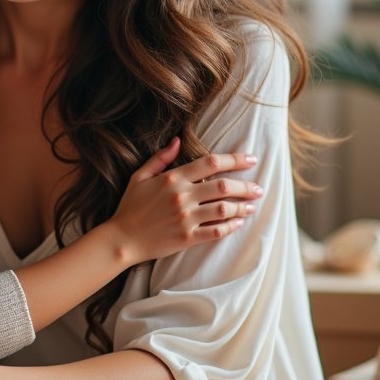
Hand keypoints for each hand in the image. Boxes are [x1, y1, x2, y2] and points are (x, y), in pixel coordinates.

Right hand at [107, 138, 262, 264]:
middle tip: (258, 188)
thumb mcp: (140, 177)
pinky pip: (216, 232)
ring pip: (224, 209)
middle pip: (223, 186)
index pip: (210, 163)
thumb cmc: (130, 207)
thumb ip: (160, 158)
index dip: (235, 160)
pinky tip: (238, 223)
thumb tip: (177, 140)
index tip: (251, 159)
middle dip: (245, 186)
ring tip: (252, 206)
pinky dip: (231, 227)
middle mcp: (182, 196)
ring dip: (242, 207)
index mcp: (172, 178)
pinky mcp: (187, 238)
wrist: (122, 239)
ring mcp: (185, 218)